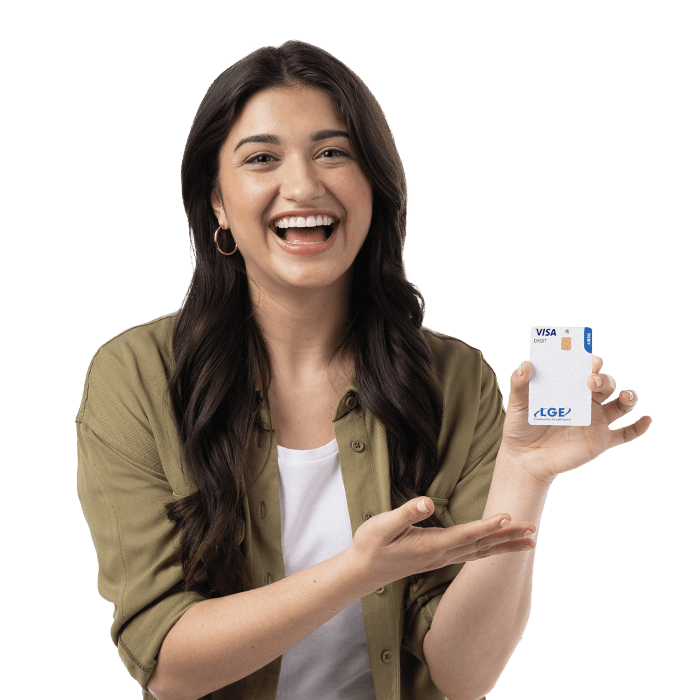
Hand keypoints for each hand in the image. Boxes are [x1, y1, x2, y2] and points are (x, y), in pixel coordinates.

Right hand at [347, 497, 535, 590]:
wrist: (363, 572)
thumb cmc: (371, 545)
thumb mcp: (382, 525)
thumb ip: (405, 513)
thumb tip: (425, 503)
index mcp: (430, 545)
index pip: (465, 534)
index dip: (486, 525)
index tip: (507, 516)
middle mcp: (441, 555)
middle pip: (481, 545)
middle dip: (508, 537)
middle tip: (533, 530)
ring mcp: (441, 559)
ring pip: (481, 552)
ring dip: (506, 545)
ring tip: (529, 541)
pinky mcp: (439, 558)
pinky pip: (473, 554)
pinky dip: (491, 549)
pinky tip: (500, 547)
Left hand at [499, 355, 651, 484]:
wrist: (525, 458)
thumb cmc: (520, 427)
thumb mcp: (517, 405)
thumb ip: (519, 385)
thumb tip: (525, 365)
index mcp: (569, 387)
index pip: (585, 369)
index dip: (591, 362)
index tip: (590, 359)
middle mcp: (586, 401)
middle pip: (606, 384)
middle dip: (603, 379)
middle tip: (591, 380)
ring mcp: (595, 421)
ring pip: (621, 405)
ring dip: (628, 397)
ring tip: (626, 396)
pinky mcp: (600, 441)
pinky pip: (625, 434)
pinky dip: (638, 428)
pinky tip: (646, 420)